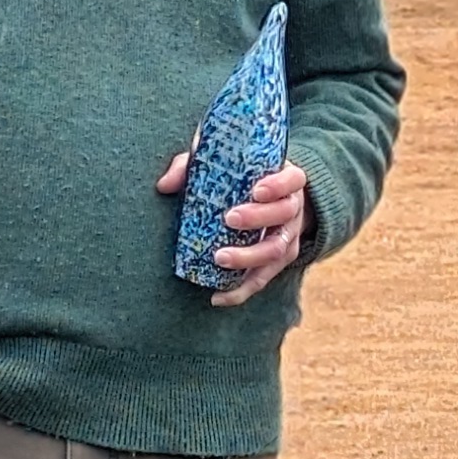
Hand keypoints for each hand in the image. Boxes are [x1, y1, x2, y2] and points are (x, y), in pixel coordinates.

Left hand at [160, 146, 311, 307]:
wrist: (273, 200)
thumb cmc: (244, 176)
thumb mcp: (224, 161)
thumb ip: (196, 164)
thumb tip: (165, 185)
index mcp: (287, 179)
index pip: (293, 179)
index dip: (278, 185)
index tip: (257, 190)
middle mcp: (293, 208)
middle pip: (283, 214)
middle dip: (258, 218)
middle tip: (229, 219)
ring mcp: (288, 237)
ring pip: (276, 251)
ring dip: (249, 257)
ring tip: (220, 258)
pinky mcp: (278, 262)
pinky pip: (263, 279)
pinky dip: (242, 290)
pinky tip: (218, 297)